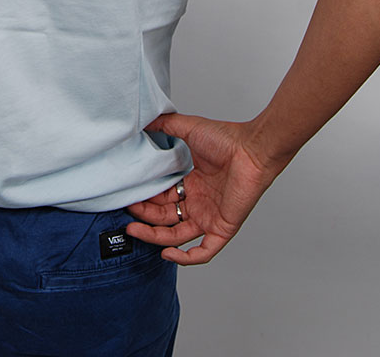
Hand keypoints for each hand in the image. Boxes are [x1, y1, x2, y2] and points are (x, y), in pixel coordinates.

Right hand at [125, 113, 283, 265]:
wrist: (251, 149)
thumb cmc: (226, 139)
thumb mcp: (189, 129)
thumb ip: (165, 125)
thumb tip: (144, 122)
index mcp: (192, 184)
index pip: (162, 198)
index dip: (146, 199)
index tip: (129, 196)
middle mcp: (200, 202)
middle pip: (165, 218)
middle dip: (144, 217)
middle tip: (128, 211)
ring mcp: (210, 216)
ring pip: (177, 236)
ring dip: (155, 237)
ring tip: (134, 230)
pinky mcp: (222, 228)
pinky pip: (203, 251)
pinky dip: (185, 257)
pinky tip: (167, 253)